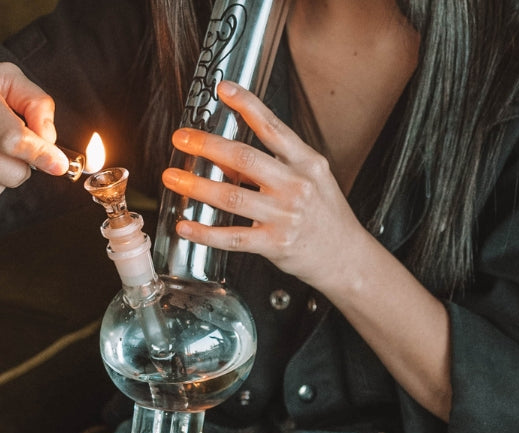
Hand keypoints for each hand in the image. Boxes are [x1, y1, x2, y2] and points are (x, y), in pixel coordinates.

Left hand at [161, 81, 376, 292]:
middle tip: (181, 137)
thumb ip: (271, 165)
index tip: (224, 89)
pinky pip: (232, 237)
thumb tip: (223, 154)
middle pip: (245, 159)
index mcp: (307, 163)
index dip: (248, 105)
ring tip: (172, 177)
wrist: (346, 256)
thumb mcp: (309, 179)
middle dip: (208, 145)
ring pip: (232, 197)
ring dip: (196, 186)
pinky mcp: (275, 244)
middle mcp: (297, 186)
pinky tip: (185, 226)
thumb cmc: (324, 214)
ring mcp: (286, 216)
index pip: (274, 128)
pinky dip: (205, 232)